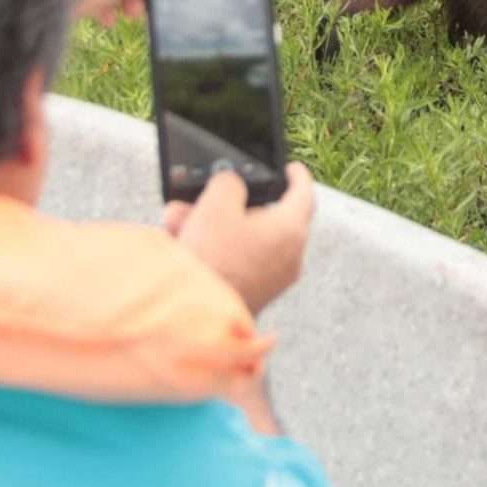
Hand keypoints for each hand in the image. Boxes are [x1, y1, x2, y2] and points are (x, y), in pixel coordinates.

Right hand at [166, 162, 315, 316]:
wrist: (196, 318)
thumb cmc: (212, 258)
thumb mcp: (216, 203)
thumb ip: (229, 183)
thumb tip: (231, 187)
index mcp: (291, 229)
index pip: (304, 193)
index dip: (297, 175)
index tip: (291, 168)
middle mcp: (290, 256)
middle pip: (267, 217)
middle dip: (232, 203)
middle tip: (209, 195)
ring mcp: (274, 279)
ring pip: (246, 239)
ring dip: (216, 226)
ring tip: (181, 220)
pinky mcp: (255, 295)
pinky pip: (239, 261)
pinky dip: (218, 248)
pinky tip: (185, 242)